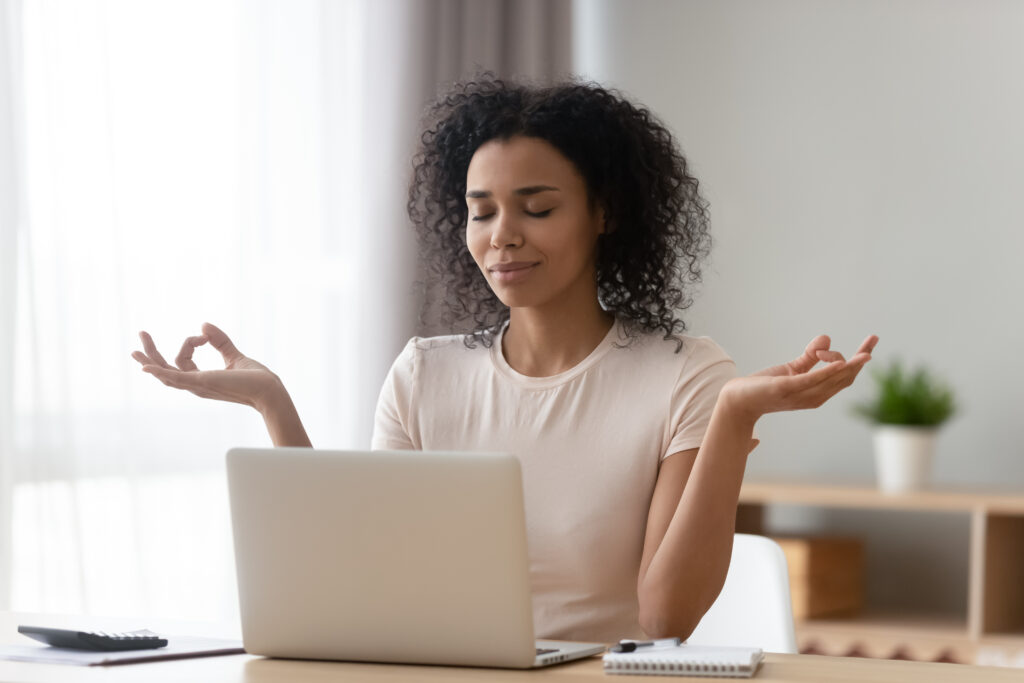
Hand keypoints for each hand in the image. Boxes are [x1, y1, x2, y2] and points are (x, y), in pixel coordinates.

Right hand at [131, 323, 282, 412]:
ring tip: (137, 345)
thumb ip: (220, 340)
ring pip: (165, 373)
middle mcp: (195, 385)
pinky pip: (175, 378)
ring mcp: (197, 385)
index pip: (182, 359)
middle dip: (151, 352)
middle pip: (165, 369)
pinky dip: (159, 372)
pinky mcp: (201, 382)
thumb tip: (204, 325)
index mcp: (201, 379)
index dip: (190, 342)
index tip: (204, 334)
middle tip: (141, 333)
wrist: (268, 389)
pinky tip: (145, 366)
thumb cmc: (255, 378)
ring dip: (150, 358)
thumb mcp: (233, 354)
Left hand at [720, 334, 878, 422]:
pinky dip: (827, 372)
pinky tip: (839, 362)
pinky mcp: (786, 389)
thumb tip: (827, 337)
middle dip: (861, 359)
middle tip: (873, 340)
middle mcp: (814, 396)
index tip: (872, 340)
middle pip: (846, 378)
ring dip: (850, 365)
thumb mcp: (792, 369)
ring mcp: (801, 395)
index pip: (846, 376)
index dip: (861, 359)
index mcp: (818, 392)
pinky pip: (811, 380)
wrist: (739, 399)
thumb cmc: (766, 386)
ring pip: (833, 380)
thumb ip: (811, 356)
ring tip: (864, 353)